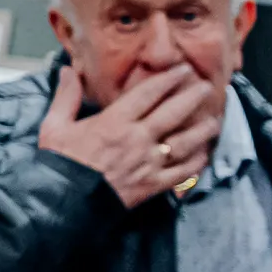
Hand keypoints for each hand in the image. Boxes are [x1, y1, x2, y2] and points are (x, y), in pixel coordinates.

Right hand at [35, 63, 222, 208]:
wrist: (63, 201)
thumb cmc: (60, 162)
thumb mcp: (56, 125)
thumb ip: (67, 96)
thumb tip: (69, 69)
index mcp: (114, 122)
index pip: (148, 94)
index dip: (168, 79)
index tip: (183, 70)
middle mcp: (137, 139)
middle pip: (173, 113)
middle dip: (192, 98)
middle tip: (207, 87)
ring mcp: (149, 162)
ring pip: (185, 142)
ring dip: (202, 130)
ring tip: (215, 120)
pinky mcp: (154, 184)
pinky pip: (183, 172)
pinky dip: (197, 162)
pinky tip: (206, 154)